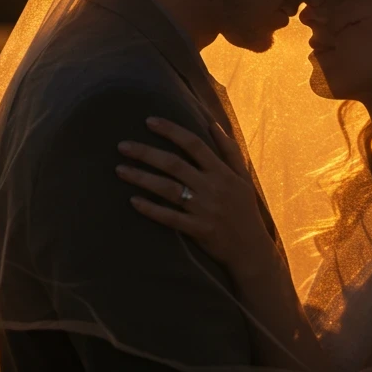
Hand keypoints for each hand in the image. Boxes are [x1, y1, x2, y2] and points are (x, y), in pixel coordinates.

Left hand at [116, 117, 277, 278]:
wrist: (252, 250)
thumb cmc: (245, 211)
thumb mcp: (243, 177)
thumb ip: (229, 150)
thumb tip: (212, 124)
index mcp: (222, 172)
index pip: (194, 144)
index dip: (171, 131)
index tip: (149, 122)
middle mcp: (212, 187)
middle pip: (174, 164)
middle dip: (146, 153)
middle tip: (122, 146)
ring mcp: (204, 209)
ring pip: (167, 189)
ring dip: (141, 178)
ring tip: (119, 170)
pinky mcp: (198, 230)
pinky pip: (169, 217)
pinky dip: (151, 209)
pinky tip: (133, 201)